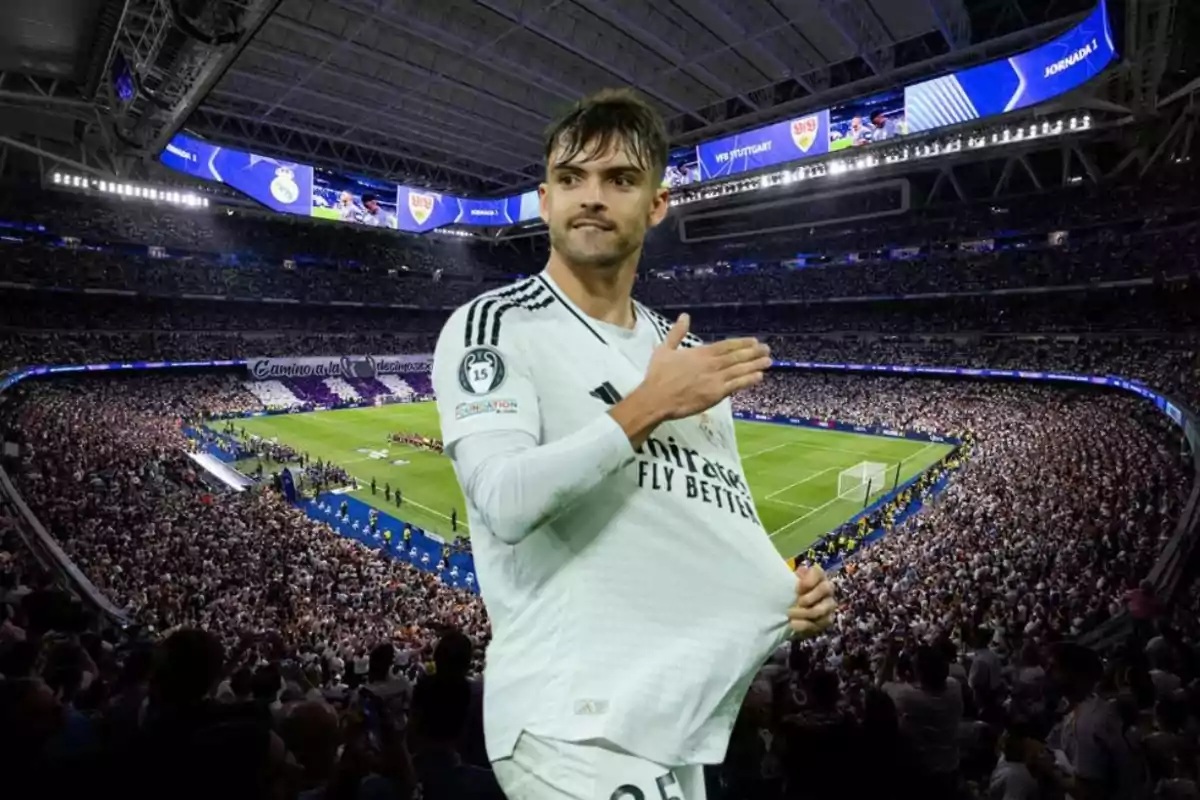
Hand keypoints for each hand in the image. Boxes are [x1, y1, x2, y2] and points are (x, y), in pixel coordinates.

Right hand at [642, 314, 771, 420]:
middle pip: (737, 356)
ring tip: (768, 361)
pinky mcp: (716, 394)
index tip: (754, 341)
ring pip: (740, 369)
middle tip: (766, 349)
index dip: (742, 343)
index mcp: (700, 352)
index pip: (726, 345)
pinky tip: (759, 376)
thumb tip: (684, 316)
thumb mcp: (664, 349)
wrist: (656, 398)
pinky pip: (736, 385)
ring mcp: (715, 379)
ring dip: (755, 364)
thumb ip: (677, 333)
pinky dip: (748, 380)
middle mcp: (711, 364)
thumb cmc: (658, 376)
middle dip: (753, 352)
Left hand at [788, 565, 836, 638]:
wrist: (788, 611)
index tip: (797, 588)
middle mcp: (827, 588)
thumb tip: (800, 571)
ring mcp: (829, 604)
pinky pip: (820, 623)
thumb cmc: (788, 592)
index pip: (818, 572)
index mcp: (817, 576)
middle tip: (797, 602)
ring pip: (823, 608)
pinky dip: (805, 624)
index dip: (809, 580)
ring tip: (790, 614)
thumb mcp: (786, 582)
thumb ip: (791, 577)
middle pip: (826, 588)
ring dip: (805, 612)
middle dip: (810, 597)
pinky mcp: (827, 620)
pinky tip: (793, 624)